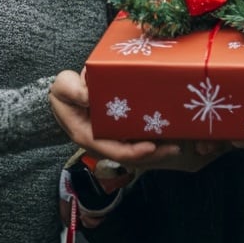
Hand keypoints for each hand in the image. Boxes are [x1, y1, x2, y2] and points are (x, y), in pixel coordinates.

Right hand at [49, 69, 170, 166]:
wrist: (66, 94)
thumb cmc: (64, 92)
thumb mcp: (63, 86)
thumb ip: (73, 90)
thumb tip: (88, 96)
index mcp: (88, 136)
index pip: (114, 150)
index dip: (133, 151)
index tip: (151, 147)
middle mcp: (103, 142)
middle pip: (131, 156)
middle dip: (154, 154)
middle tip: (176, 147)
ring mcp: (112, 139)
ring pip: (138, 150)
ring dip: (159, 149)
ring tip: (179, 142)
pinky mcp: (120, 132)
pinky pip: (139, 139)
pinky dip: (155, 138)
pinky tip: (172, 132)